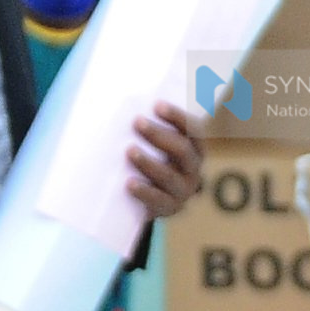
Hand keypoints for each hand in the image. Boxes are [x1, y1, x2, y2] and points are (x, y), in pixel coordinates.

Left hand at [126, 103, 203, 218]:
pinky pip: (158, 200)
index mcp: (193, 149)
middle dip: (159, 135)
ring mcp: (182, 191)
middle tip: (137, 122)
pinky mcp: (169, 209)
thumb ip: (144, 128)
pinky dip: (144, 191)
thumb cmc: (144, 162)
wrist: (142, 202)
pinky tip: (129, 183)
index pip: (192, 129)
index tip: (156, 105)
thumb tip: (116, 101)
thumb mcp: (150, 144)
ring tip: (130, 151)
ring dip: (149, 162)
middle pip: (182, 150)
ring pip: (169, 176)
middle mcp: (193, 169)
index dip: (177, 117)